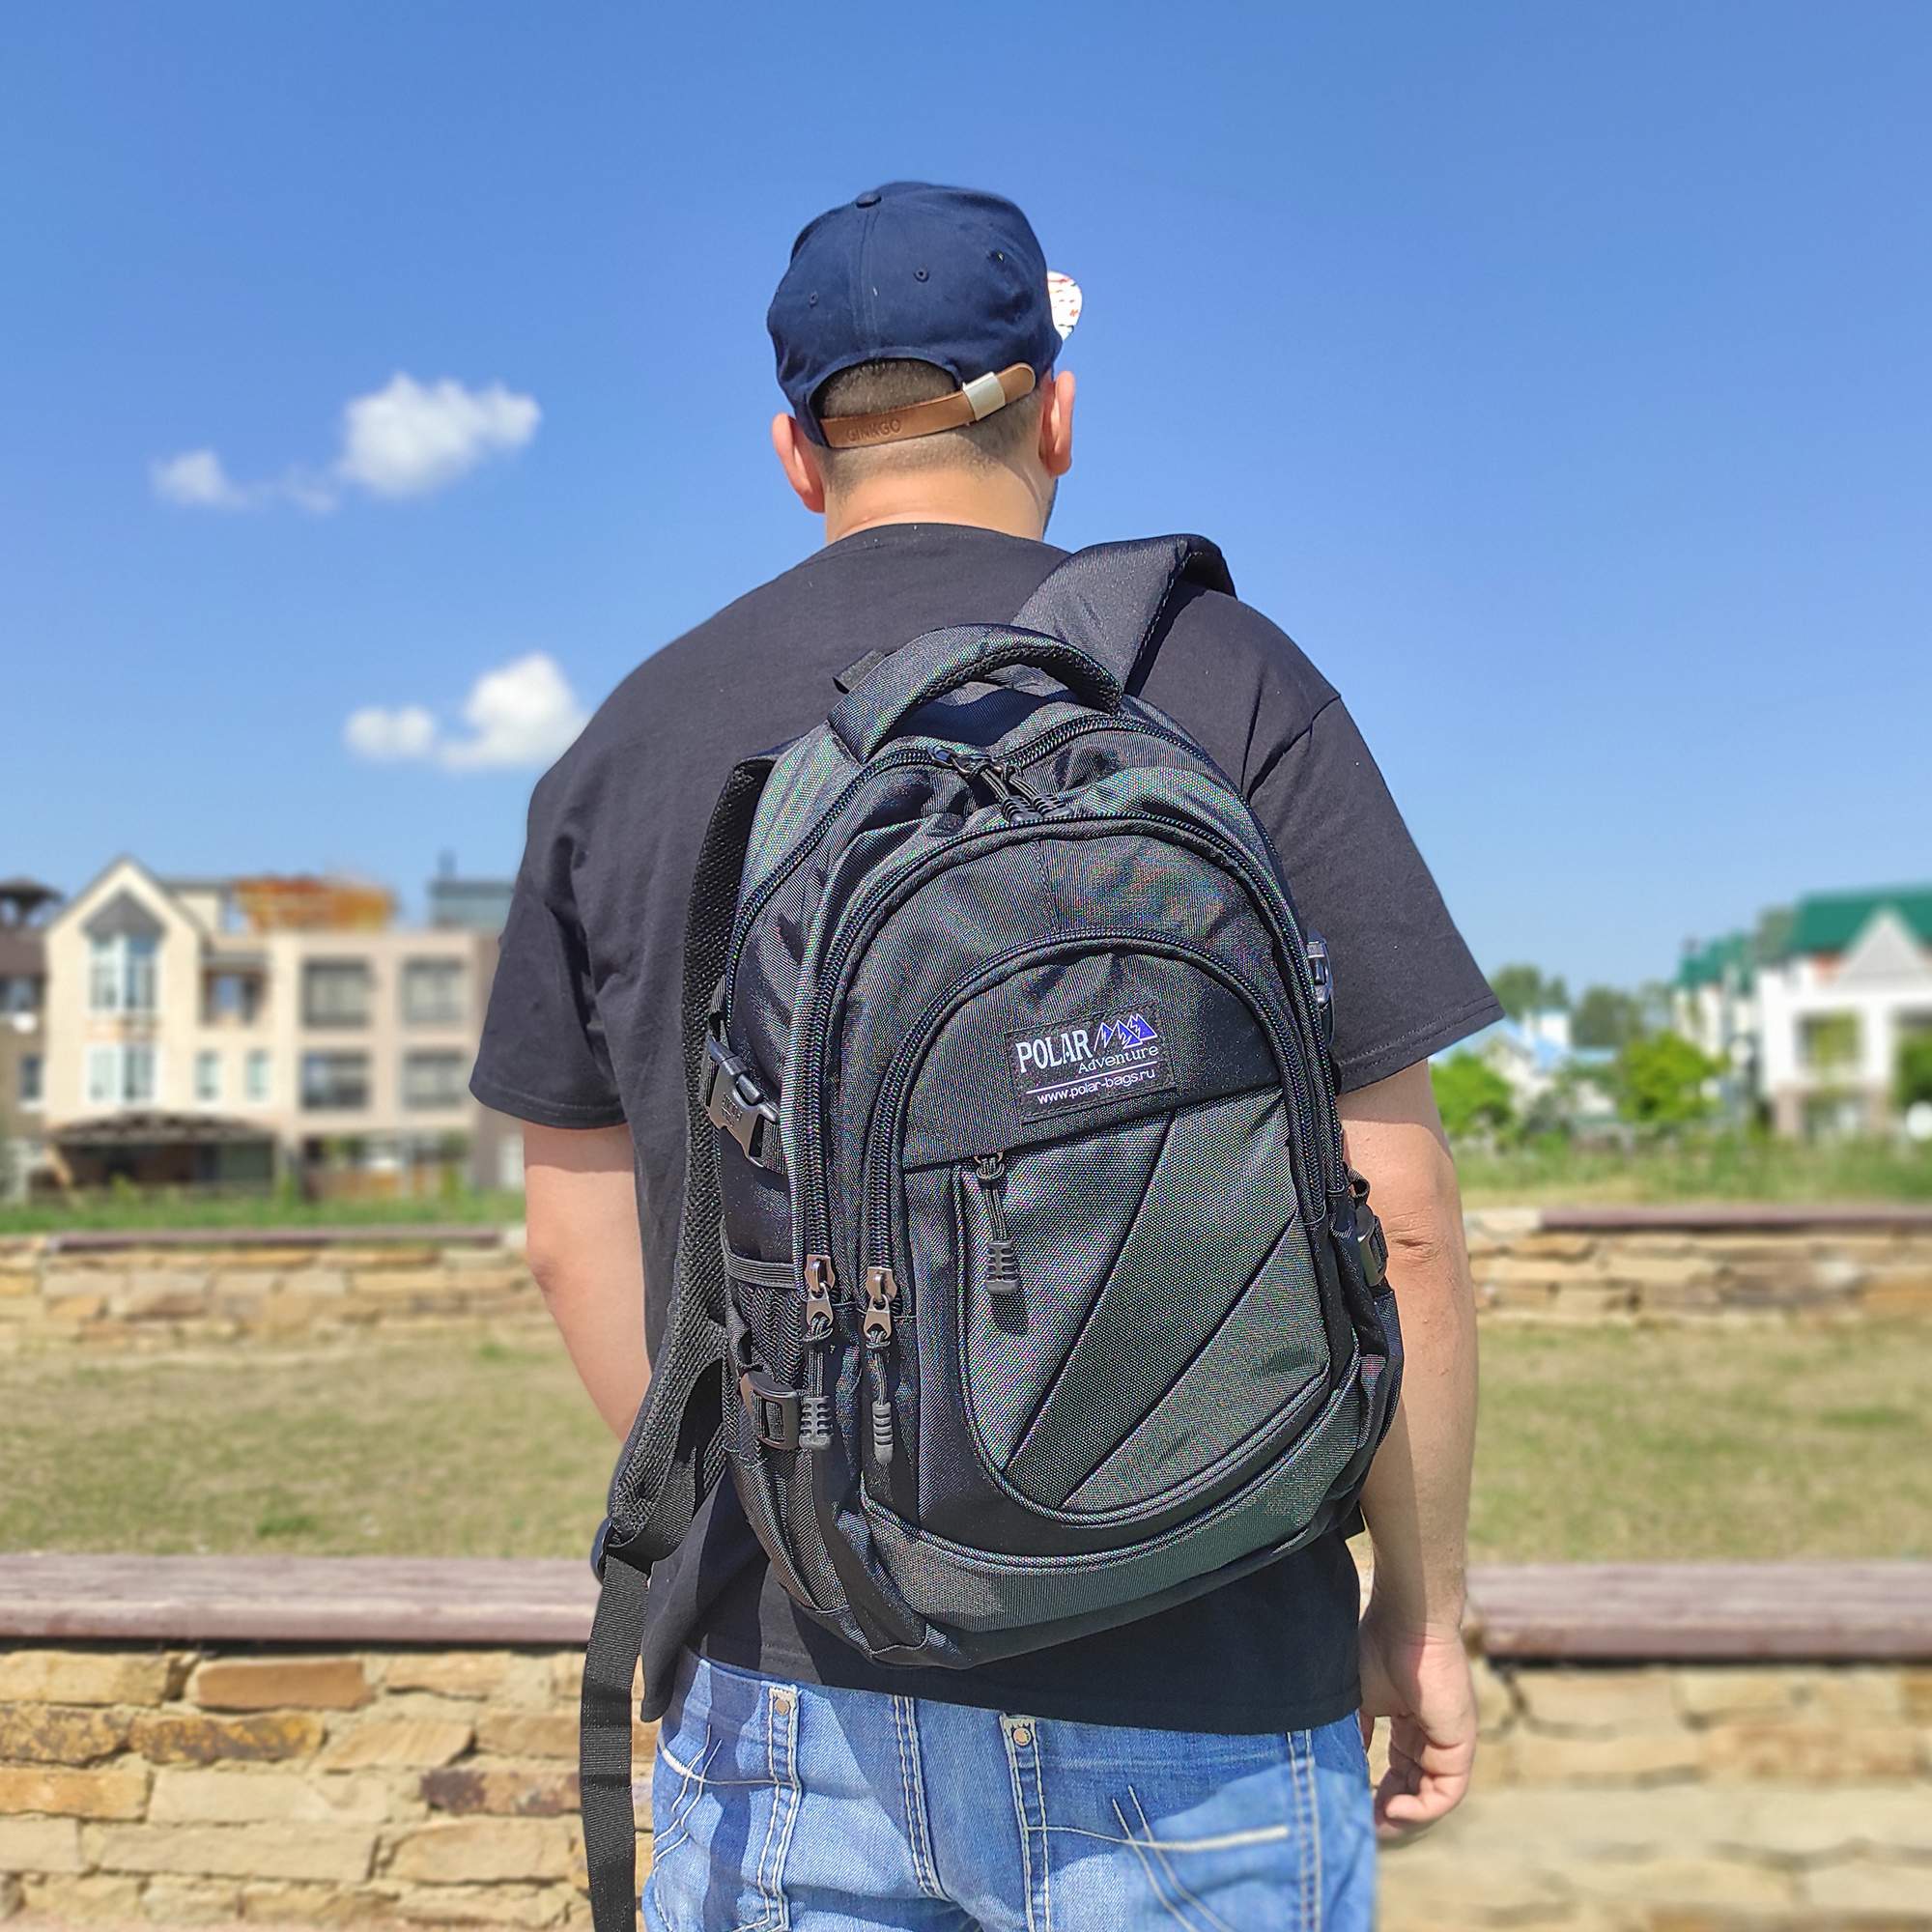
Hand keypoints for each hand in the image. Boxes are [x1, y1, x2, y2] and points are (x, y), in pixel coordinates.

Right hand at [1356, 1602, 1476, 1838]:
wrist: (1406, 1621)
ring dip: (1404, 1817)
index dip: (1378, 1793)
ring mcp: (1449, 1741)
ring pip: (1431, 1796)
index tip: (1354, 1807)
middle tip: (1364, 1827)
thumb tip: (1338, 1766)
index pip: (1400, 1771)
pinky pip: (1446, 1792)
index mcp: (1410, 1722)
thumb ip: (1353, 1732)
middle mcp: (1432, 1735)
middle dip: (1389, 1812)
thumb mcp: (1357, 1697)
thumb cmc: (1377, 1646)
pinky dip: (1421, 1809)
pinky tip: (1393, 1810)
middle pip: (1415, 1788)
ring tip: (1376, 1824)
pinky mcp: (1461, 1744)